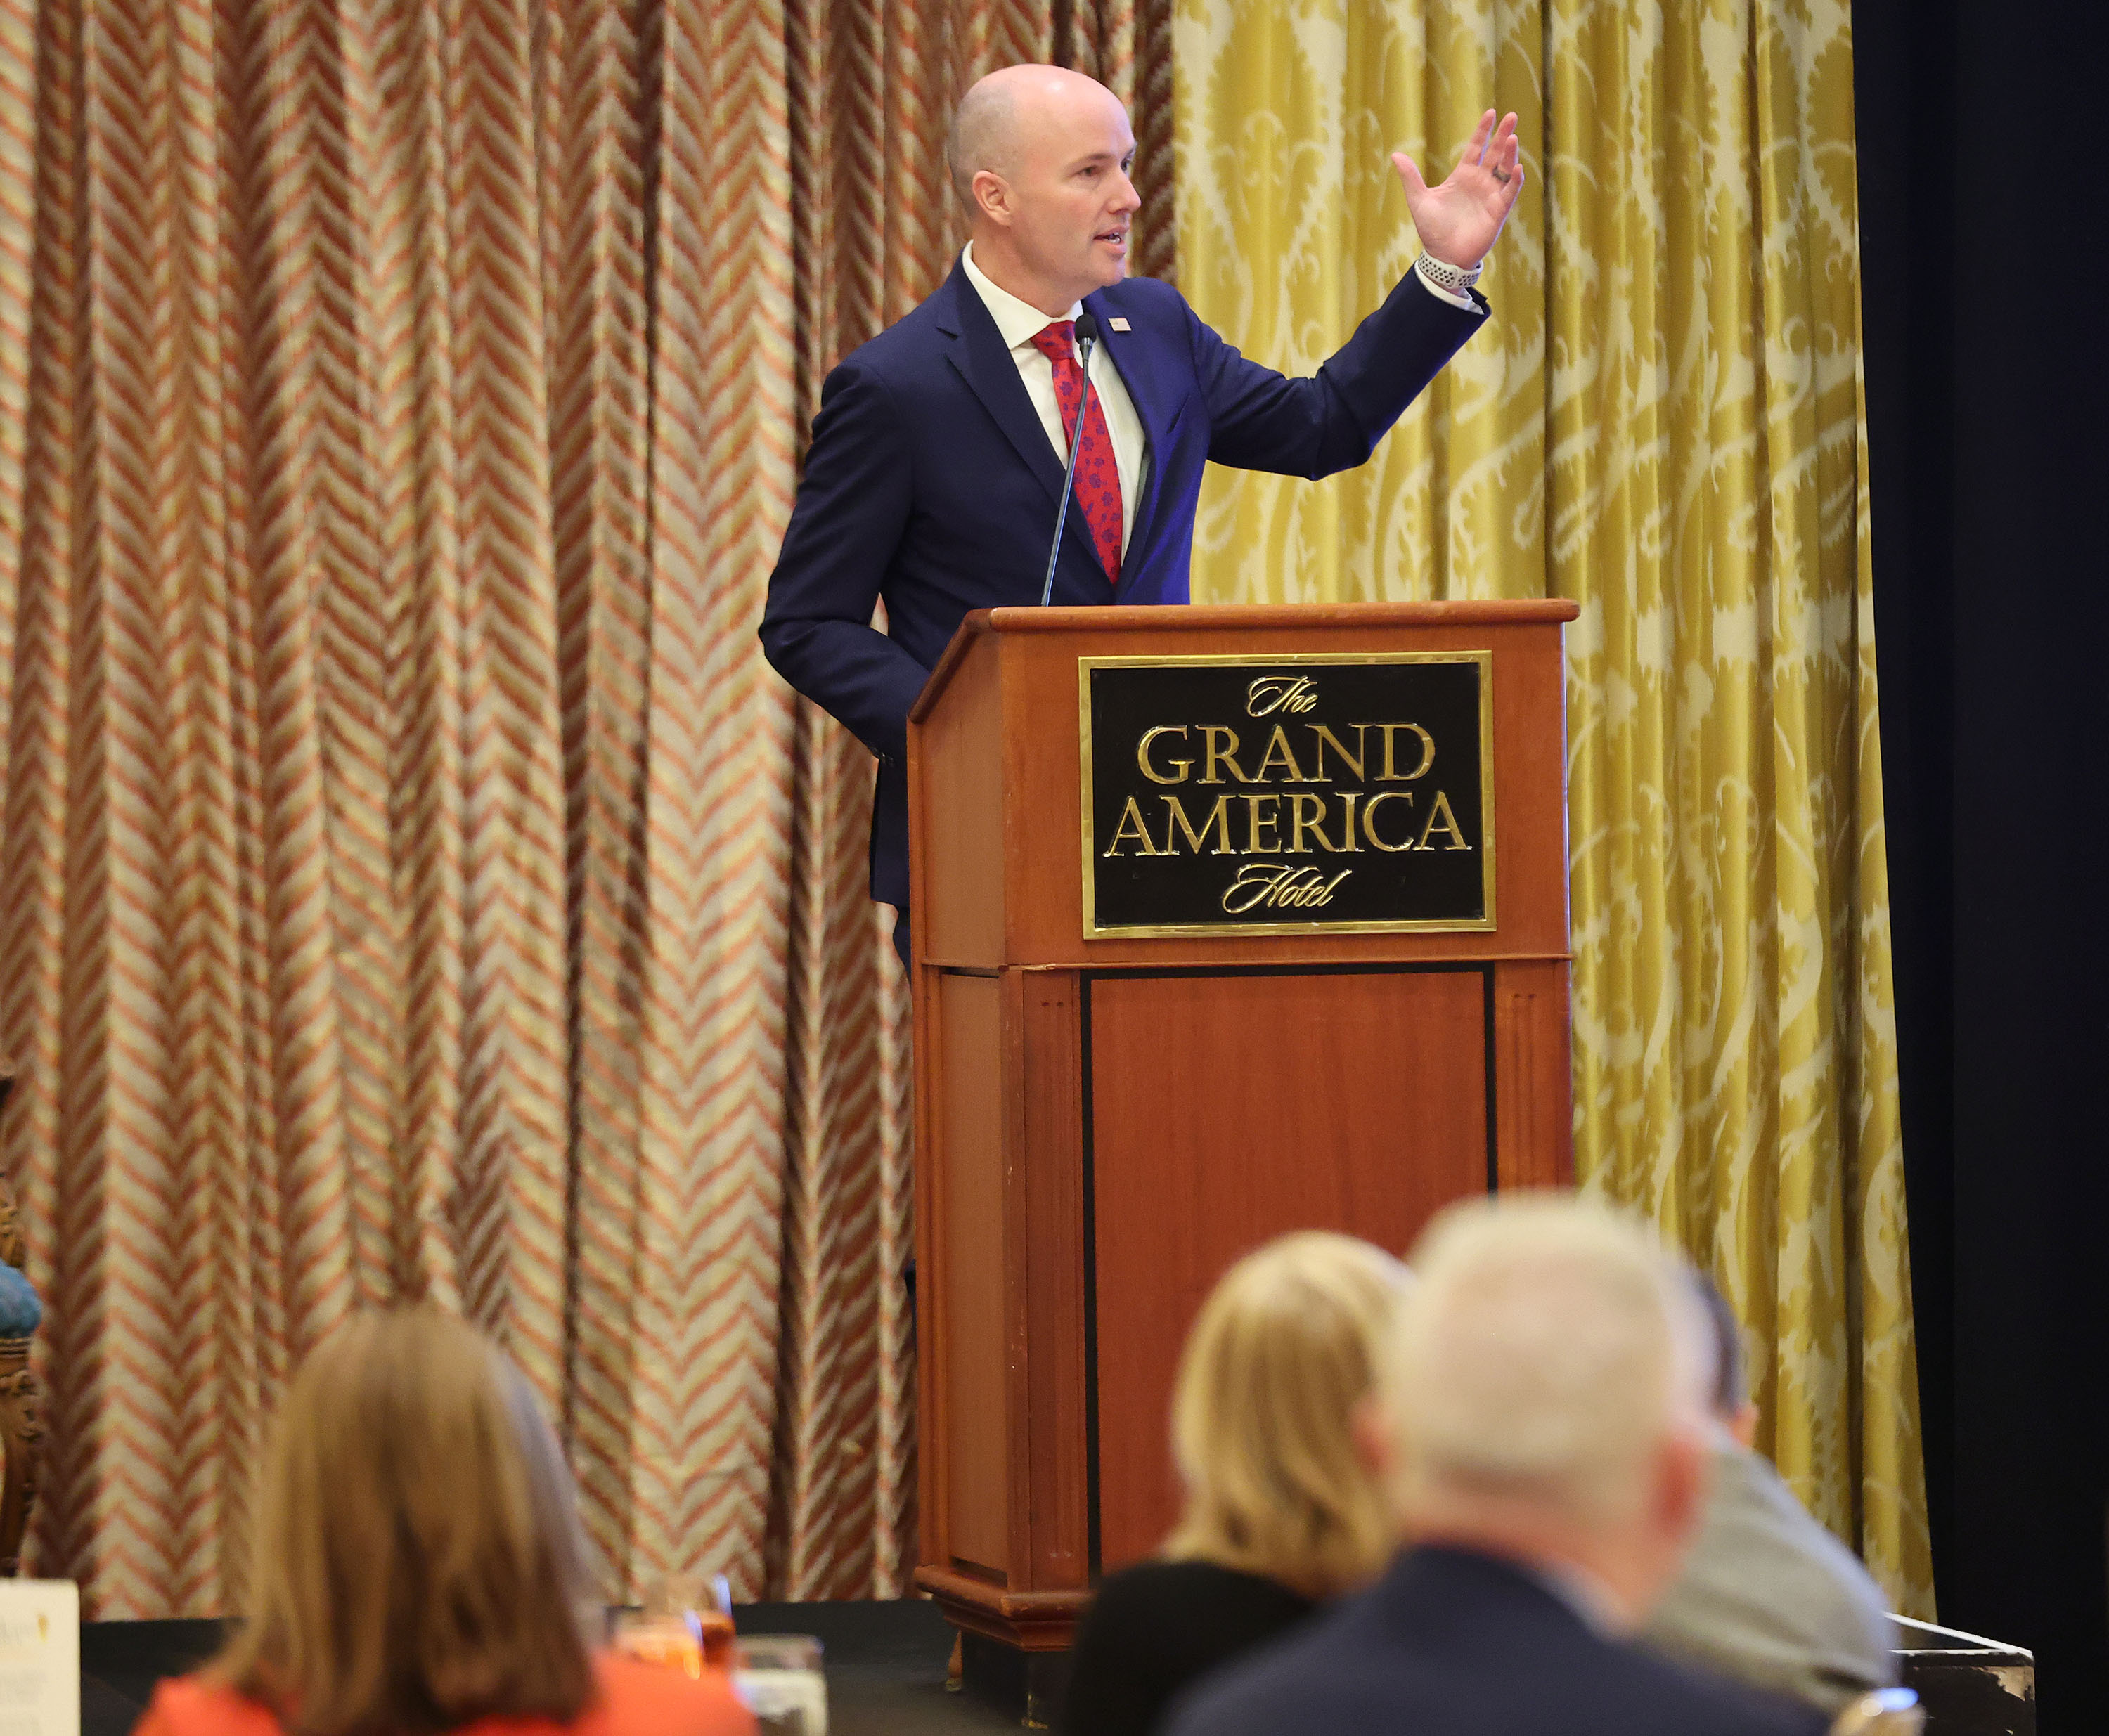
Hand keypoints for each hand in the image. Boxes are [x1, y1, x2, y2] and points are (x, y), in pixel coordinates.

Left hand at [1391, 109, 1523, 268]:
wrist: (1443, 257)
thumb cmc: (1432, 230)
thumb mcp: (1419, 200)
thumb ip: (1410, 177)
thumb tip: (1395, 155)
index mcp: (1462, 176)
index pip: (1475, 147)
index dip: (1483, 131)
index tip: (1491, 113)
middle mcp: (1479, 182)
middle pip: (1494, 153)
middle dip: (1503, 135)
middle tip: (1512, 116)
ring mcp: (1490, 195)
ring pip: (1504, 169)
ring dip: (1510, 154)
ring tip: (1512, 137)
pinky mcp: (1498, 211)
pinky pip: (1510, 192)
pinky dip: (1514, 180)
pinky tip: (1516, 168)